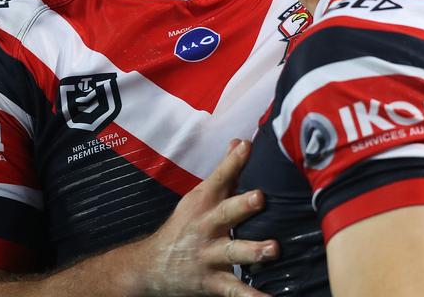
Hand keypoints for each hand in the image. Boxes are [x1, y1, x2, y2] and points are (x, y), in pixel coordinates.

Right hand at [137, 139, 277, 295]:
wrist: (150, 267)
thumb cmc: (183, 227)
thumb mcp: (198, 197)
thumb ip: (224, 173)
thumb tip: (241, 142)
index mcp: (203, 203)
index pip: (219, 178)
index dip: (232, 161)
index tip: (247, 145)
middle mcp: (206, 227)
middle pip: (225, 213)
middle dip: (242, 205)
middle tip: (260, 197)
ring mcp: (209, 255)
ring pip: (233, 253)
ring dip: (253, 250)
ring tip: (273, 249)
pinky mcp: (213, 282)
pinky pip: (235, 291)